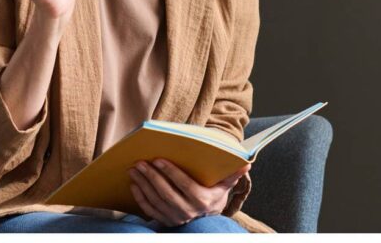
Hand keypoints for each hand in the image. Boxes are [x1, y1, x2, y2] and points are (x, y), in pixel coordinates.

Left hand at [128, 159, 249, 226]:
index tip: (158, 159)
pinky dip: (140, 197)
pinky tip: (134, 184)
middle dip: (151, 177)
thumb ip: (233, 174)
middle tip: (140, 162)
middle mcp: (188, 212)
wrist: (207, 217)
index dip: (171, 172)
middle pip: (166, 193)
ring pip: (156, 200)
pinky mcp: (165, 221)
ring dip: (143, 184)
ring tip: (134, 169)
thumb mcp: (224, 185)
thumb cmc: (213, 193)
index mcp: (203, 201)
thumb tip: (246, 164)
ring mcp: (175, 218)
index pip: (184, 185)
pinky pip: (150, 210)